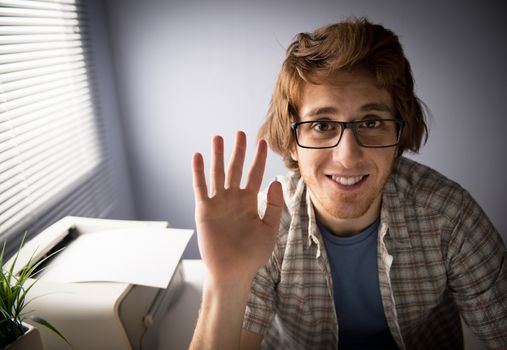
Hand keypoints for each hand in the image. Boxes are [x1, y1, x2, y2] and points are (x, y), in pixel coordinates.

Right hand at [192, 131, 282, 287]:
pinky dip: (199, 172)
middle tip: (240, 133)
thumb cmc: (252, 255)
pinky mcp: (204, 210)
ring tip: (218, 138)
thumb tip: (275, 182)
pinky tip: (199, 157)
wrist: (233, 272)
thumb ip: (273, 206)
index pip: (255, 174)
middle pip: (236, 169)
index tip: (263, 143)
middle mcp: (233, 199)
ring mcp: (218, 203)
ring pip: (218, 174)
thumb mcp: (270, 229)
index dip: (259, 159)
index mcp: (249, 202)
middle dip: (238, 151)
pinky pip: (201, 187)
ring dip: (218, 156)